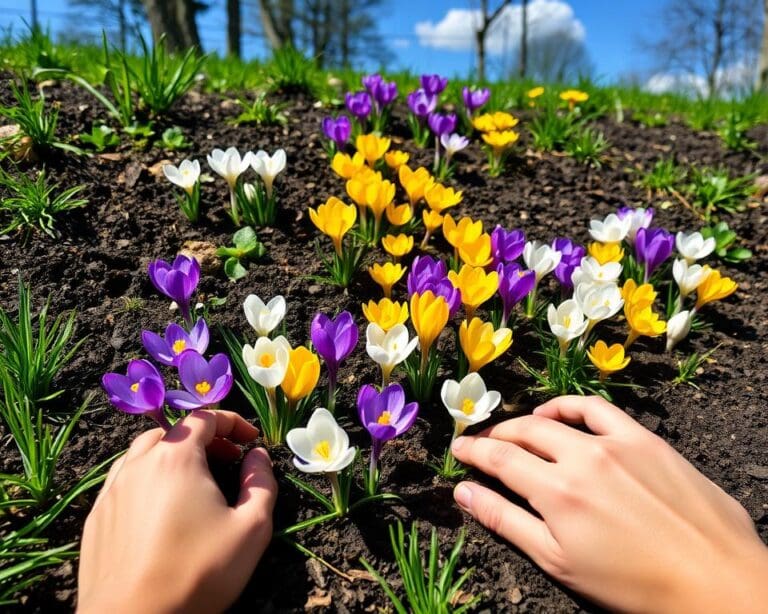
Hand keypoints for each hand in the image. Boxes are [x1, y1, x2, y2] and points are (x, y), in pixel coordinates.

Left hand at [78, 410, 276, 613]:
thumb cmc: (198, 573)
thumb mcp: (251, 528)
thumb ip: (261, 483)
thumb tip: (257, 456)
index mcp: (175, 458)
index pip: (204, 418)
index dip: (232, 422)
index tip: (251, 439)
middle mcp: (138, 464)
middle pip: (171, 432)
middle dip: (204, 439)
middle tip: (227, 461)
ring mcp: (112, 491)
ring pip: (142, 454)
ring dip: (172, 456)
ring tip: (193, 481)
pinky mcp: (96, 517)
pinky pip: (123, 482)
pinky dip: (147, 480)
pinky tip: (160, 509)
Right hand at [451, 395, 767, 612]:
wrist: (715, 581)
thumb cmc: (634, 585)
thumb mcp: (559, 562)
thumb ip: (507, 522)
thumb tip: (464, 493)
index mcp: (556, 492)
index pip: (499, 458)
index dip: (473, 452)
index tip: (458, 450)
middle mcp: (582, 457)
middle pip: (522, 433)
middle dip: (495, 436)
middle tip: (481, 442)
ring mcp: (615, 443)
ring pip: (555, 418)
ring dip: (527, 420)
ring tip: (515, 429)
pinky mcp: (644, 438)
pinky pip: (598, 409)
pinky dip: (571, 405)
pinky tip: (560, 414)